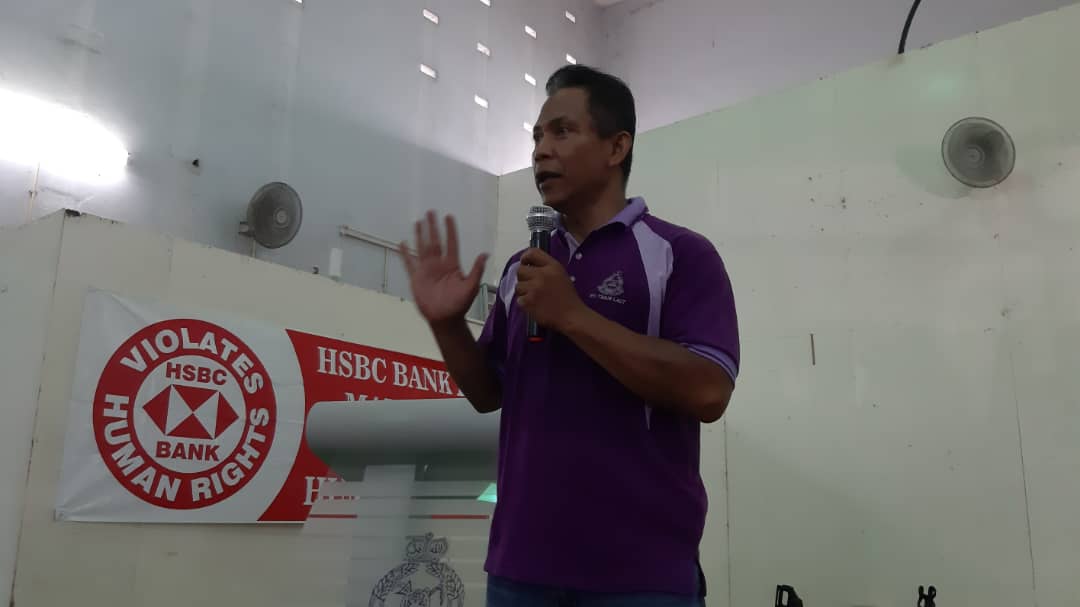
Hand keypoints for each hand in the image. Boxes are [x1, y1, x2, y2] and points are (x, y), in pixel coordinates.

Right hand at [400, 211, 487, 326]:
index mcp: (452, 265)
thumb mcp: (471, 286)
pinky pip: (409, 263)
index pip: (451, 243)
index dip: (450, 230)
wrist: (445, 318)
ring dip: (420, 235)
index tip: (449, 217)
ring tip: (418, 222)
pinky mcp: (416, 278)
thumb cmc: (459, 304)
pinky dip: (405, 254)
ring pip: (422, 248)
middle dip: (433, 227)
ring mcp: (427, 270)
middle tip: (431, 212)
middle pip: (435, 241)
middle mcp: (439, 264)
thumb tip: (485, 254)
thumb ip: (476, 270)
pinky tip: (402, 243)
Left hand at [515, 248, 588, 332]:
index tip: (525, 263)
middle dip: (523, 277)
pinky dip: (525, 303)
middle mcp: (542, 275)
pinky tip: (535, 305)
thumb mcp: (561, 275)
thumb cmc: (568, 297)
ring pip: (518, 286)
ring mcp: (534, 289)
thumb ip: (546, 267)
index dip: (525, 257)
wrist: (572, 316)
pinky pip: (519, 300)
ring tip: (534, 297)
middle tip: (530, 284)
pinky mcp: (528, 302)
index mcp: (552, 266)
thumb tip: (529, 264)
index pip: (532, 253)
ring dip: (523, 292)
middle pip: (520, 270)